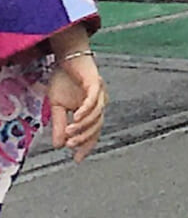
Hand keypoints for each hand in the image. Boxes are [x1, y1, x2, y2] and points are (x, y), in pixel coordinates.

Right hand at [44, 46, 103, 160]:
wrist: (65, 58)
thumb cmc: (63, 80)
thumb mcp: (57, 106)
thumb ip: (59, 125)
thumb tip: (59, 145)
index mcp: (91, 110)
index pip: (93, 131)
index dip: (87, 145)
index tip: (77, 159)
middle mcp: (99, 103)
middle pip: (97, 125)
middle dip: (84, 138)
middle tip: (71, 146)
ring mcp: (99, 93)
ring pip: (97, 114)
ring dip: (83, 125)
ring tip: (69, 132)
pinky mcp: (96, 82)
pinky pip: (94, 98)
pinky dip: (86, 109)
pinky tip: (77, 117)